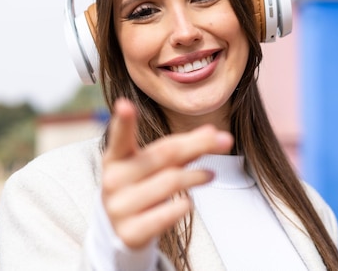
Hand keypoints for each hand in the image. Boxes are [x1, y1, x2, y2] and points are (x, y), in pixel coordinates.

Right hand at [101, 98, 232, 248]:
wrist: (120, 230)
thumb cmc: (141, 186)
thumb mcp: (154, 164)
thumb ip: (181, 146)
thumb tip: (213, 132)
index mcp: (116, 157)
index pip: (120, 137)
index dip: (123, 121)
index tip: (125, 104)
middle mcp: (113, 180)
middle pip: (164, 155)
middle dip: (197, 145)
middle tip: (224, 140)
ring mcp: (119, 207)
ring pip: (171, 182)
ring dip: (196, 176)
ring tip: (210, 175)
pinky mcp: (131, 232)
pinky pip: (170, 213)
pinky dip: (185, 205)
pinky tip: (188, 202)